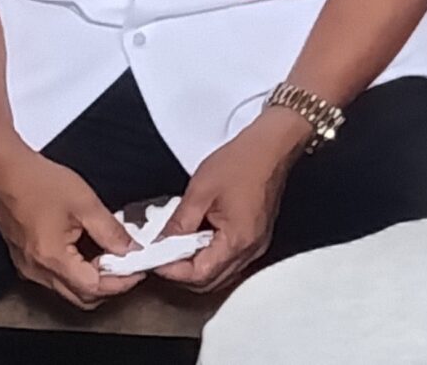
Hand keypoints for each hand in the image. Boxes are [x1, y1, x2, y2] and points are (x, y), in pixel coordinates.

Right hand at [0, 149, 140, 309]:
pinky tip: (90, 252)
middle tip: (129, 267)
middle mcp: (37, 271)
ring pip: (68, 290)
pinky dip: (77, 272)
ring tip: (113, 257)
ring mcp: (29, 268)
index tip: (138, 271)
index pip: (93, 288)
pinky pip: (56, 278)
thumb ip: (111, 231)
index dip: (121, 282)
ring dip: (93, 279)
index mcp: (51, 259)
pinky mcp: (25, 261)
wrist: (4, 171)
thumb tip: (131, 249)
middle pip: (81, 297)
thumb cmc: (37, 182)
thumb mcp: (86, 203)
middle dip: (110, 286)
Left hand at [152, 111, 308, 293]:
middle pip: (209, 282)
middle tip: (161, 255)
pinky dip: (210, 257)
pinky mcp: (257, 238)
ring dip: (196, 267)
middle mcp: (250, 251)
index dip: (172, 270)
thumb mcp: (200, 191)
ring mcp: (256, 246)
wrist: (273, 145)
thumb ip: (179, 223)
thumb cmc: (241, 162)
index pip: (198, 274)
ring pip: (219, 275)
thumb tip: (159, 244)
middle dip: (181, 274)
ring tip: (177, 246)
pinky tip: (198, 239)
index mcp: (237, 241)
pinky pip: (229, 261)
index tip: (153, 258)